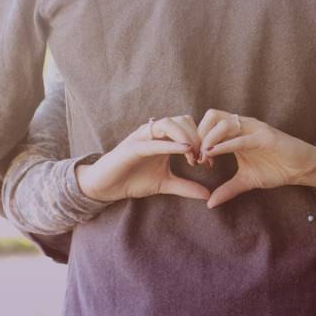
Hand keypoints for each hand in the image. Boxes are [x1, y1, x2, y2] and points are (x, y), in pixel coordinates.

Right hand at [76, 115, 211, 202]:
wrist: (106, 186)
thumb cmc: (133, 180)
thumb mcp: (165, 183)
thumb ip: (185, 187)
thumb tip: (208, 195)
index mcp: (163, 137)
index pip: (188, 126)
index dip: (202, 140)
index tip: (209, 162)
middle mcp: (153, 133)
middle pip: (183, 120)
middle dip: (197, 137)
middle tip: (203, 159)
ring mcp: (142, 137)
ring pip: (169, 124)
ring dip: (186, 137)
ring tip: (193, 156)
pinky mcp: (132, 147)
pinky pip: (154, 141)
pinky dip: (170, 144)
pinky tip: (185, 149)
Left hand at [197, 109, 315, 208]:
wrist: (303, 168)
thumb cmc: (276, 169)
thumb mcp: (246, 180)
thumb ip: (227, 189)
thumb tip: (209, 203)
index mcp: (237, 131)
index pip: (209, 123)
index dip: (197, 138)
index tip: (194, 159)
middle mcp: (244, 125)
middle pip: (212, 116)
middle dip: (199, 135)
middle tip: (195, 156)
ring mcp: (254, 129)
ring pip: (223, 124)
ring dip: (208, 140)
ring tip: (203, 158)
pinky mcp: (265, 137)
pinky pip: (240, 138)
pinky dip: (224, 145)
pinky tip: (212, 154)